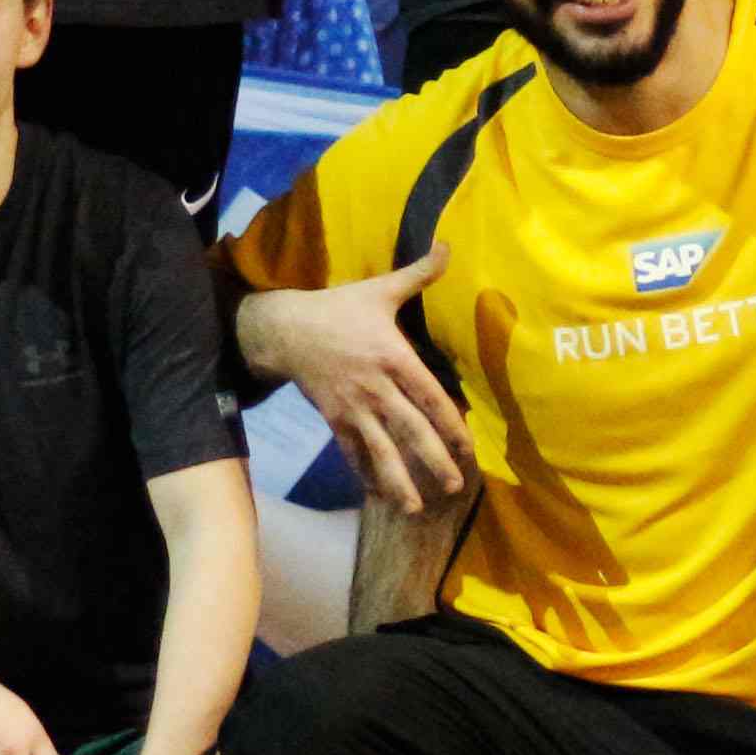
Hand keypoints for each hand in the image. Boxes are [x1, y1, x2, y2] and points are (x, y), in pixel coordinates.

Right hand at [242, 245, 470, 514]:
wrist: (286, 328)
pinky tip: (378, 496)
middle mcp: (375, 387)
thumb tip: (449, 246)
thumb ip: (418, 274)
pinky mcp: (333, 419)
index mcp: (392, 357)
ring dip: (398, 480)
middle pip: (409, 430)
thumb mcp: (379, 289)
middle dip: (432, 461)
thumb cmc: (338, 309)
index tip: (469, 449)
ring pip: (379, 450)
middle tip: (454, 487)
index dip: (450, 424)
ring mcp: (352, 407)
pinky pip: (351, 452)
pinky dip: (364, 474)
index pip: (429, 396)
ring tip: (416, 508)